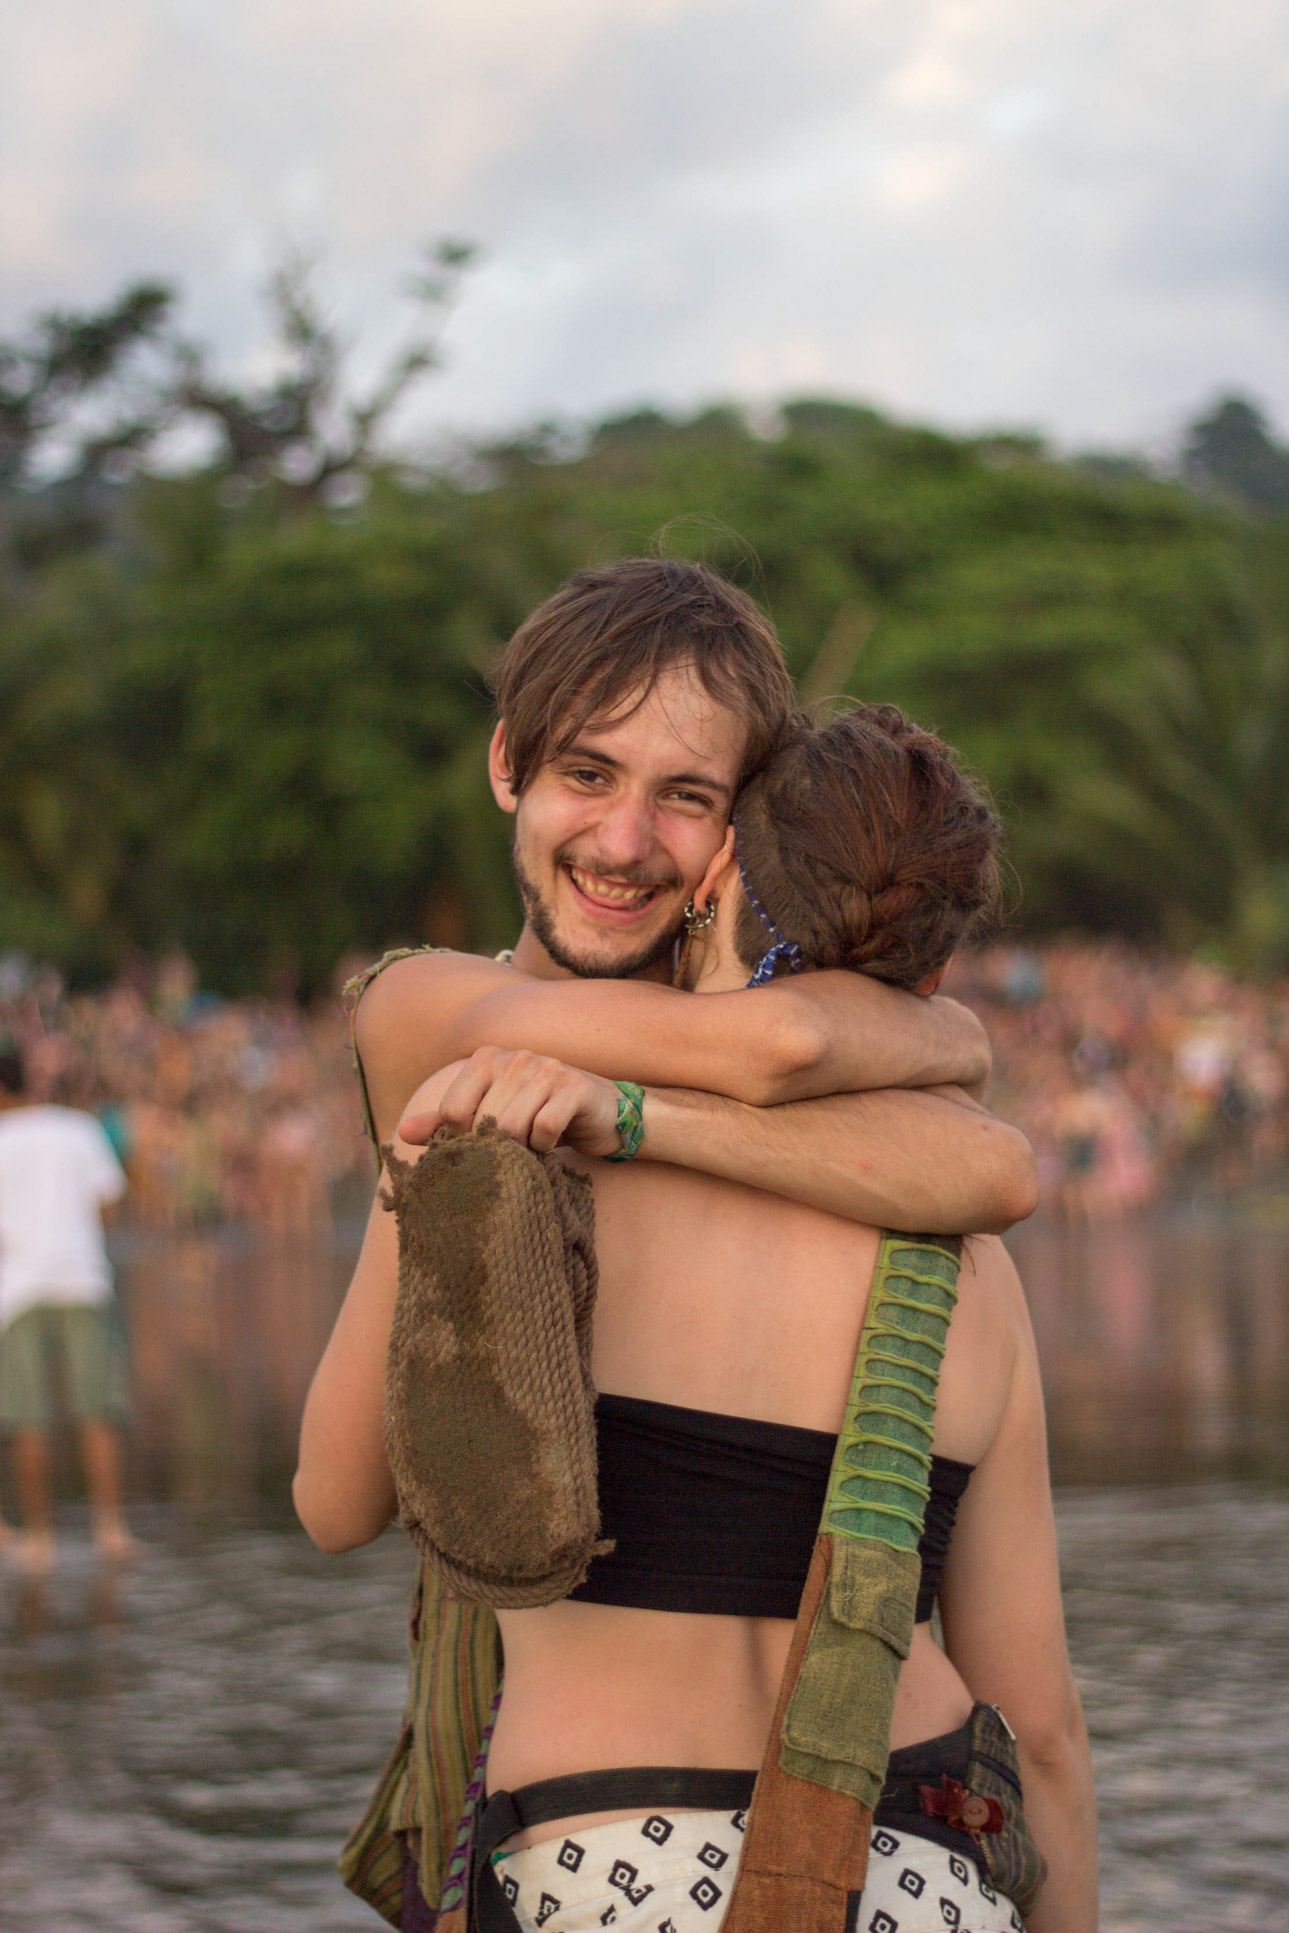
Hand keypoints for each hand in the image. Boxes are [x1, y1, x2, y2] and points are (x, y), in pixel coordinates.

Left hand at [397, 1046, 625, 1158]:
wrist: (603, 1115)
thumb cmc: (540, 1115)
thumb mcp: (490, 1117)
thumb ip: (446, 1124)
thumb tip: (402, 1135)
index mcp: (487, 1058)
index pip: (452, 1108)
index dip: (462, 1140)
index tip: (481, 1149)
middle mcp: (516, 1056)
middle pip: (483, 1121)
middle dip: (494, 1149)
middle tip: (509, 1155)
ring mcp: (547, 1068)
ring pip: (513, 1125)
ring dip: (521, 1150)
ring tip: (529, 1150)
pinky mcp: (575, 1086)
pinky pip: (545, 1127)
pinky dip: (545, 1146)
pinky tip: (551, 1143)